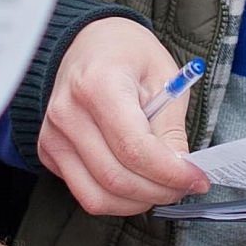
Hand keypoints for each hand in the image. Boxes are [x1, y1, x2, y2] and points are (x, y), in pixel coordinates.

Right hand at [39, 18, 210, 215]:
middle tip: (184, 185)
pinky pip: (85, 193)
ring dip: (138, 202)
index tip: (196, 178)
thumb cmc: (128, 55)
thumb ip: (171, 128)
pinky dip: (116, 199)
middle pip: (116, 178)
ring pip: (98, 196)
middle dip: (159, 191)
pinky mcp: (49, 151)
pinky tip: (135, 182)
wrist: (90, 43)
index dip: (171, 173)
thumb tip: (181, 172)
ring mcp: (53, 135)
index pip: (135, 149)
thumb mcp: (164, 78)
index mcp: (97, 84)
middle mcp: (67, 112)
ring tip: (161, 187)